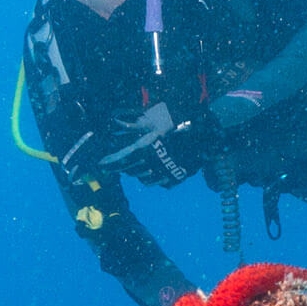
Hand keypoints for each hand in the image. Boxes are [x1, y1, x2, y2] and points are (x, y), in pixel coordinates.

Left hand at [104, 103, 219, 188]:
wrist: (205, 138)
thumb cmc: (178, 126)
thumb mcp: (155, 123)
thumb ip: (136, 126)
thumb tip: (116, 122)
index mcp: (146, 148)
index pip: (120, 159)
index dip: (109, 163)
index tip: (100, 164)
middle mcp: (152, 163)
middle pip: (131, 171)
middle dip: (123, 167)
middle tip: (117, 164)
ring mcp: (164, 173)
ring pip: (144, 179)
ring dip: (139, 174)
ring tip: (138, 167)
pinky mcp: (174, 179)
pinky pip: (159, 183)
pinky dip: (155, 178)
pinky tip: (156, 171)